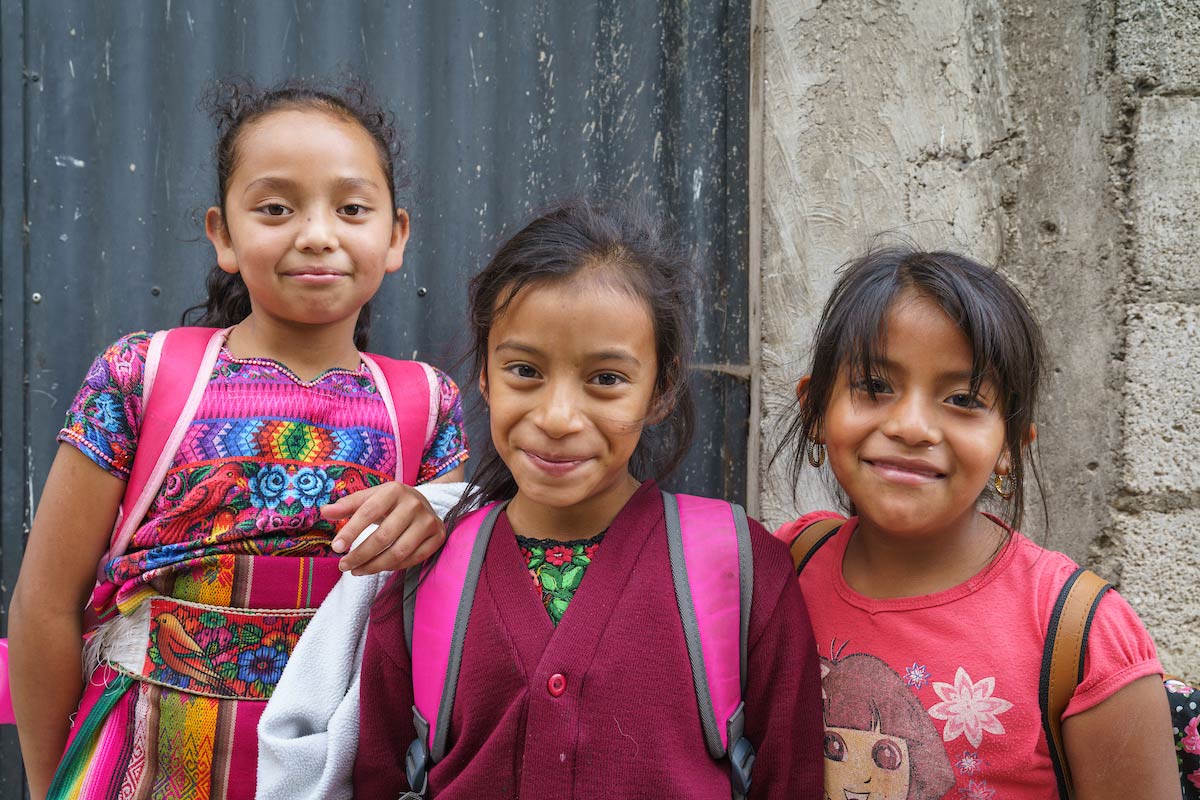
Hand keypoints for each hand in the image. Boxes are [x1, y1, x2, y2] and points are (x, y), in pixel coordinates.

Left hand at [323, 482, 446, 574]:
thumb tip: (324, 511)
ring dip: (374, 566)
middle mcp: (414, 504)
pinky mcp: (437, 536)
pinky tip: (378, 567)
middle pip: (383, 537)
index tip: (335, 548)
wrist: (422, 503)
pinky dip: (393, 567)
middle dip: (360, 555)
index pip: (368, 512)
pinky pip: (413, 559)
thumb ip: (347, 505)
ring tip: (357, 571)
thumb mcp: (369, 498)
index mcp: (394, 490)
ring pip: (398, 552)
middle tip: (343, 566)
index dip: (351, 531)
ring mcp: (428, 521)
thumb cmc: (389, 502)